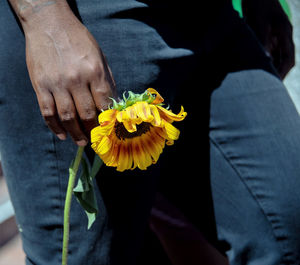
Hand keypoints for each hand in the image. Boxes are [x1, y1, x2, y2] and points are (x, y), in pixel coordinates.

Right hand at [23, 5, 114, 145]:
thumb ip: (107, 82)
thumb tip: (113, 105)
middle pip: (86, 114)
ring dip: (75, 134)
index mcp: (94, 72)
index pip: (104, 104)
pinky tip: (62, 135)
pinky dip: (54, 127)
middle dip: (92, 131)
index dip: (108, 121)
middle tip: (95, 141)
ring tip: (81, 143)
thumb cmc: (79, 40)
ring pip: (67, 117)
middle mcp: (76, 79)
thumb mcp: (100, 57)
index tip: (110, 131)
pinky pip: (47, 112)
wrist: (49, 23)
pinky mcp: (41, 85)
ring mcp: (57, 83)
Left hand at [242, 0, 294, 78]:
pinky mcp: (268, 38)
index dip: (282, 72)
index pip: (288, 58)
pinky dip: (262, 61)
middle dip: (276, 74)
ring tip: (258, 81)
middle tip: (266, 87)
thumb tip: (265, 58)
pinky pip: (266, 53)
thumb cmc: (258, 5)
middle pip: (283, 60)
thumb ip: (263, 39)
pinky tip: (253, 69)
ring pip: (275, 58)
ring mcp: (276, 38)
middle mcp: (282, 38)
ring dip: (268, 68)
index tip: (275, 83)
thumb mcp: (260, 22)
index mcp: (285, 33)